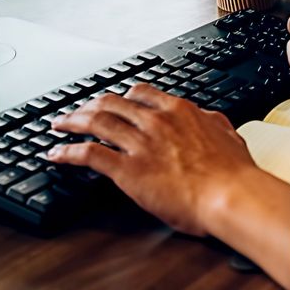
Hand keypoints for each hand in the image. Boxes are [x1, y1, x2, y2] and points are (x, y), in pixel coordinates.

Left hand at [49, 84, 259, 235]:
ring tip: (58, 125)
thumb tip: (206, 118)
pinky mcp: (128, 170)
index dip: (120, 96)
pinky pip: (89, 154)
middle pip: (112, 103)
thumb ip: (210, 122)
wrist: (231, 195)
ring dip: (72, 121)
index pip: (140, 93)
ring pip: (95, 122)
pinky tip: (56, 154)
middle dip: (89, 105)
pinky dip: (67, 152)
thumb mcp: (226, 132)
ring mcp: (139, 144)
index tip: (112, 100)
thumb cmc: (233, 173)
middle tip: (77, 111)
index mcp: (178, 110)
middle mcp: (154, 121)